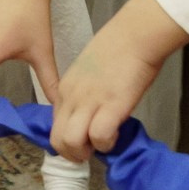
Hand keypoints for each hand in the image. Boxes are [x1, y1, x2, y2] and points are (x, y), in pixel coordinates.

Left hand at [46, 0, 184, 160]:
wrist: (134, 35)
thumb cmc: (117, 48)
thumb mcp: (88, 71)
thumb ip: (84, 92)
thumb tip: (92, 112)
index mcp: (65, 89)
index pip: (54, 125)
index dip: (68, 139)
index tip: (84, 140)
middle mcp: (71, 97)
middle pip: (57, 139)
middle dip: (72, 154)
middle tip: (91, 151)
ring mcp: (89, 102)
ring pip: (71, 142)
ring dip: (85, 152)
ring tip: (102, 146)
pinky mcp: (110, 106)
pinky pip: (99, 137)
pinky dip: (106, 144)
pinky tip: (116, 135)